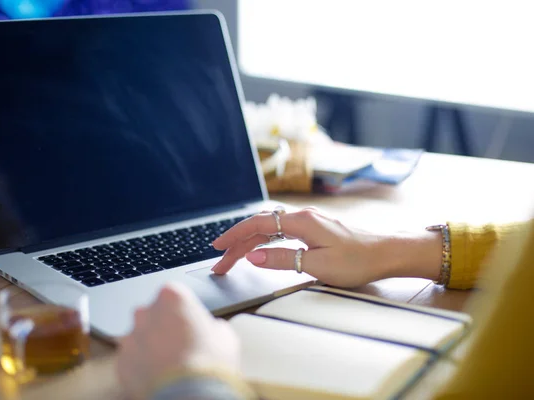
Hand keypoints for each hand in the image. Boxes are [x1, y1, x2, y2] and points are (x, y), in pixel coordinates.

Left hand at [115, 283, 240, 399]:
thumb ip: (212, 325)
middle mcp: (146, 312)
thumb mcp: (225, 336)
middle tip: (181, 345)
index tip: (191, 324)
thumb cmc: (209, 363)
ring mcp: (130, 337)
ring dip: (152, 347)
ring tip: (170, 365)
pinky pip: (132, 360)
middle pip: (153, 314)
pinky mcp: (121, 361)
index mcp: (171, 296)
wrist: (189, 396)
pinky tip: (159, 377)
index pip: (174, 295)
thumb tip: (211, 330)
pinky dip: (142, 367)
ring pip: (141, 338)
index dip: (184, 311)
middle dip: (164, 326)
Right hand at [212, 208, 441, 287]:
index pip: (257, 224)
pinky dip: (265, 241)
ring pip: (269, 229)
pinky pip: (281, 232)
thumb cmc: (358, 260)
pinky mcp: (314, 229)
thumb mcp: (318, 265)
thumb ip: (283, 259)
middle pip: (260, 227)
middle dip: (237, 244)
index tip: (217, 248)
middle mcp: (302, 217)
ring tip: (233, 258)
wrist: (387, 253)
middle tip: (220, 262)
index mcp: (301, 221)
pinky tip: (260, 249)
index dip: (234, 236)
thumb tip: (254, 257)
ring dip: (249, 243)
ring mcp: (308, 222)